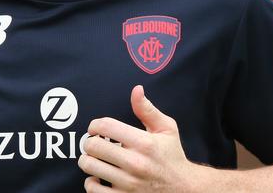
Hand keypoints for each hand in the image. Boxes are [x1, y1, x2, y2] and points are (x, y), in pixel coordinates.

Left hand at [78, 85, 216, 191]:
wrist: (184, 190)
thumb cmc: (172, 156)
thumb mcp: (166, 129)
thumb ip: (147, 109)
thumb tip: (136, 90)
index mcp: (144, 143)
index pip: (105, 126)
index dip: (95, 124)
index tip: (95, 128)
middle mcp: (135, 164)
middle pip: (93, 146)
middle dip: (89, 141)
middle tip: (94, 143)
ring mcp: (128, 184)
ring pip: (89, 167)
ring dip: (88, 160)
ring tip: (95, 158)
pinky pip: (93, 190)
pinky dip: (90, 182)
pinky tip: (98, 177)